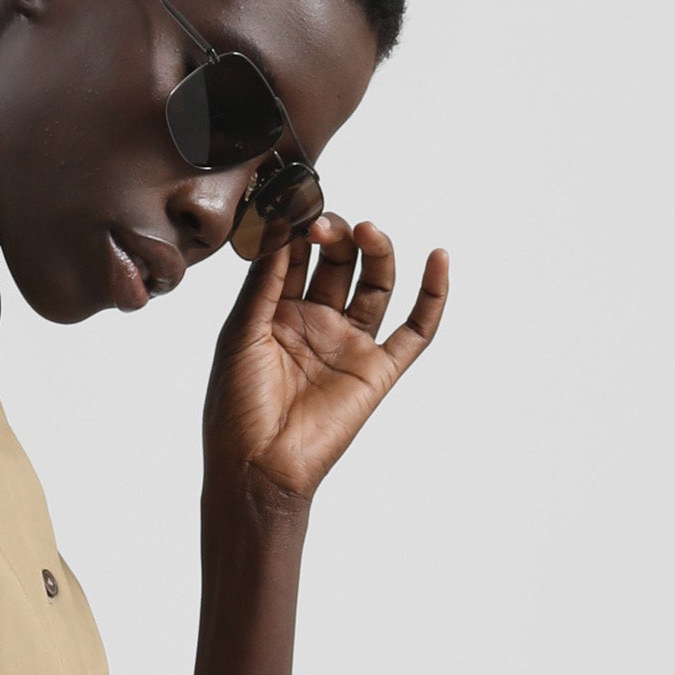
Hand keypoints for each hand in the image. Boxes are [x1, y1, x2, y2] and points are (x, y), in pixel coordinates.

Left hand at [205, 216, 448, 520]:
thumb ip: (264, 280)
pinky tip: (438, 258)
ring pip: (375, 283)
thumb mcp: (240, 333)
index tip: (297, 205)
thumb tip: (281, 224)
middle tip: (325, 226)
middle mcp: (316, 322)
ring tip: (366, 231)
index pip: (298, 253)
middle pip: (339, 260)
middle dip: (335, 234)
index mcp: (277, 311)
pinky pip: (416, 329)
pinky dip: (433, 295)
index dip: (300, 227)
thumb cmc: (236, 409)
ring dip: (376, 250)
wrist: (256, 469)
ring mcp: (349, 344)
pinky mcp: (377, 371)